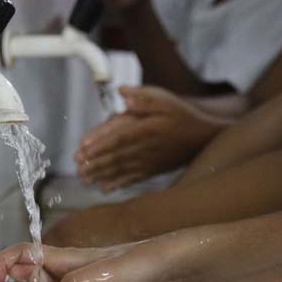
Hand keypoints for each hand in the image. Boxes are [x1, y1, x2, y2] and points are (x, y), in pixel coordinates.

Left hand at [75, 86, 223, 190]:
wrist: (203, 137)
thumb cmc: (181, 115)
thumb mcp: (165, 99)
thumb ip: (144, 96)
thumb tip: (123, 92)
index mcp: (148, 128)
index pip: (120, 136)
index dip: (100, 142)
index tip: (82, 148)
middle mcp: (147, 147)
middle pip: (117, 155)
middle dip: (95, 162)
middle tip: (77, 167)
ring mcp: (150, 161)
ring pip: (122, 169)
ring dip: (101, 174)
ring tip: (84, 178)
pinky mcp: (153, 170)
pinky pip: (133, 178)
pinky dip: (118, 184)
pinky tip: (104, 188)